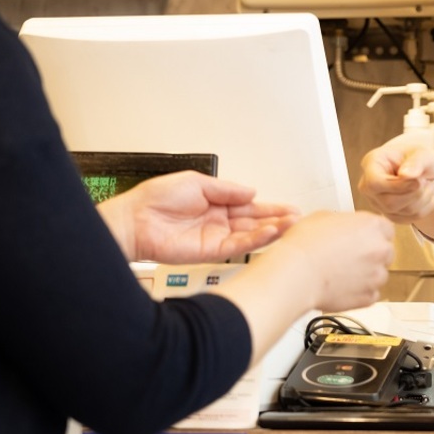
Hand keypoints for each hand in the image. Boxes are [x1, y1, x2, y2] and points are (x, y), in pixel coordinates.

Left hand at [102, 171, 299, 262]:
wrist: (134, 220)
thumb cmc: (155, 199)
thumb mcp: (197, 182)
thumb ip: (227, 189)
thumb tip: (251, 192)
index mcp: (216, 203)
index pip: (249, 207)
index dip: (270, 208)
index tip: (290, 209)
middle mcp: (218, 222)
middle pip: (254, 222)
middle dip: (277, 220)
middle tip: (298, 220)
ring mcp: (215, 237)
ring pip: (250, 236)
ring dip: (272, 231)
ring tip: (291, 226)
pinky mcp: (209, 252)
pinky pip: (237, 247)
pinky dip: (255, 241)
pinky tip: (269, 234)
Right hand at [269, 210, 394, 310]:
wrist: (296, 273)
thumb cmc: (305, 244)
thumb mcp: (323, 217)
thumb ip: (344, 222)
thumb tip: (345, 228)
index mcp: (372, 226)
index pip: (386, 229)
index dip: (373, 235)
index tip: (363, 239)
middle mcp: (380, 250)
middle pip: (385, 252)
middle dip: (371, 255)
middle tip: (349, 257)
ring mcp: (377, 275)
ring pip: (379, 274)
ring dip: (366, 274)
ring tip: (341, 274)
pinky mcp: (368, 297)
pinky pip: (370, 294)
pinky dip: (359, 292)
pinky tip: (341, 287)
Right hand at [358, 140, 433, 222]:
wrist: (421, 169)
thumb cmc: (418, 157)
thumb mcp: (423, 153)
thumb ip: (416, 162)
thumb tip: (406, 175)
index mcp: (371, 164)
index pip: (374, 183)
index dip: (398, 186)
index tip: (417, 180)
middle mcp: (368, 186)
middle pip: (389, 202)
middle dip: (415, 193)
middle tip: (425, 179)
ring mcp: (377, 203)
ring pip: (401, 212)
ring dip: (422, 199)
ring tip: (425, 184)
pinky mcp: (389, 215)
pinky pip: (409, 219)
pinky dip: (424, 208)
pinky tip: (424, 194)